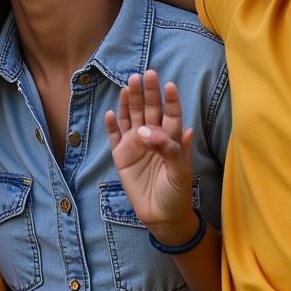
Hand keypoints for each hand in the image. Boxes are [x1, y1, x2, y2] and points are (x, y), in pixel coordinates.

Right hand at [104, 70, 195, 244]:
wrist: (161, 215)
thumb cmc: (177, 192)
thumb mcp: (180, 172)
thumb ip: (169, 149)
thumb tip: (149, 131)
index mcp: (171, 138)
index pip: (171, 114)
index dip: (170, 100)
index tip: (169, 85)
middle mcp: (152, 137)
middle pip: (149, 110)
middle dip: (148, 93)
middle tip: (145, 75)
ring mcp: (135, 145)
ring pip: (131, 117)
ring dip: (130, 102)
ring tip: (128, 85)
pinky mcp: (121, 156)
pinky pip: (114, 137)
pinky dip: (111, 125)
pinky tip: (111, 113)